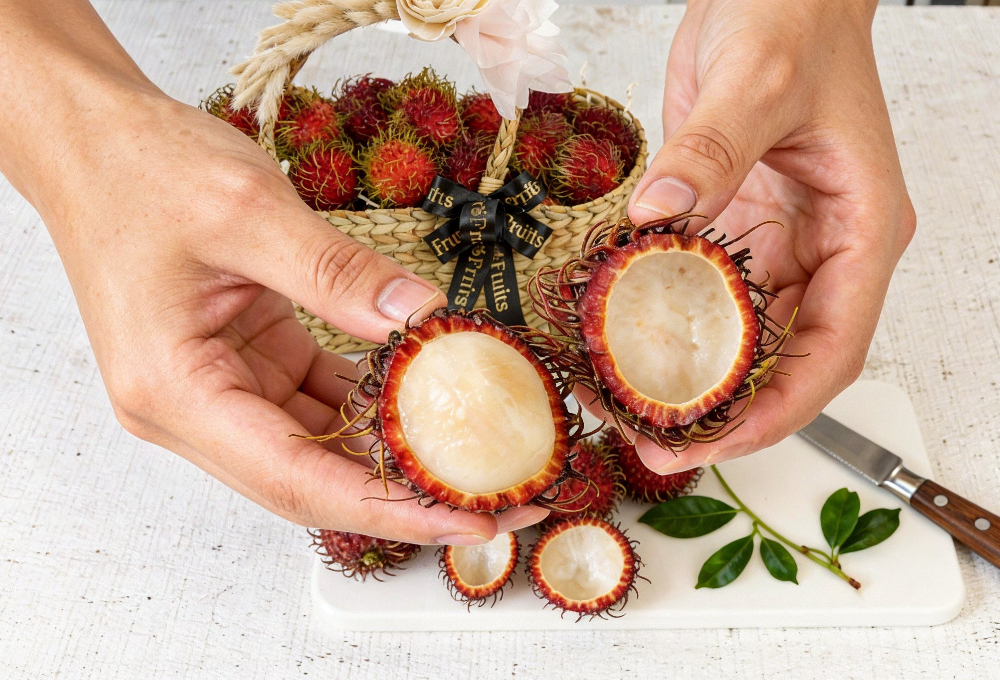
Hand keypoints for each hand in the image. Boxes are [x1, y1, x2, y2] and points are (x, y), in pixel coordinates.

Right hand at [0, 0, 547, 543]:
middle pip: (313, 479)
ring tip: (476, 455)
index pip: (295, 478)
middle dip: (406, 495)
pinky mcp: (243, 363)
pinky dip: (372, 402)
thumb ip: (338, 272)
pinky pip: (317, 399)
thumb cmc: (139, 171)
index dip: (387, 509)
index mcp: (176, 391)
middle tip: (498, 498)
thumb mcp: (247, 210)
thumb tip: (423, 317)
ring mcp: (218, 389)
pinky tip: (427, 395)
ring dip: (394, 452)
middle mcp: (193, 408)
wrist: (94, 143)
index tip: (464, 517)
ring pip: (321, 445)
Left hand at [614, 0, 915, 471]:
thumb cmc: (795, 18)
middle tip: (654, 445)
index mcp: (858, 230)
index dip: (780, 410)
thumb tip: (659, 217)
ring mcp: (777, 239)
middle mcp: (822, 247)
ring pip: (739, 335)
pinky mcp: (733, 222)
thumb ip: (711, 150)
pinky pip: (702, 290)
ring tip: (628, 409)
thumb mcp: (757, 80)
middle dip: (725, 413)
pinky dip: (666, 323)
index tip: (717, 441)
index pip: (831, 348)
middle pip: (782, 360)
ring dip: (690, 377)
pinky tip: (621, 342)